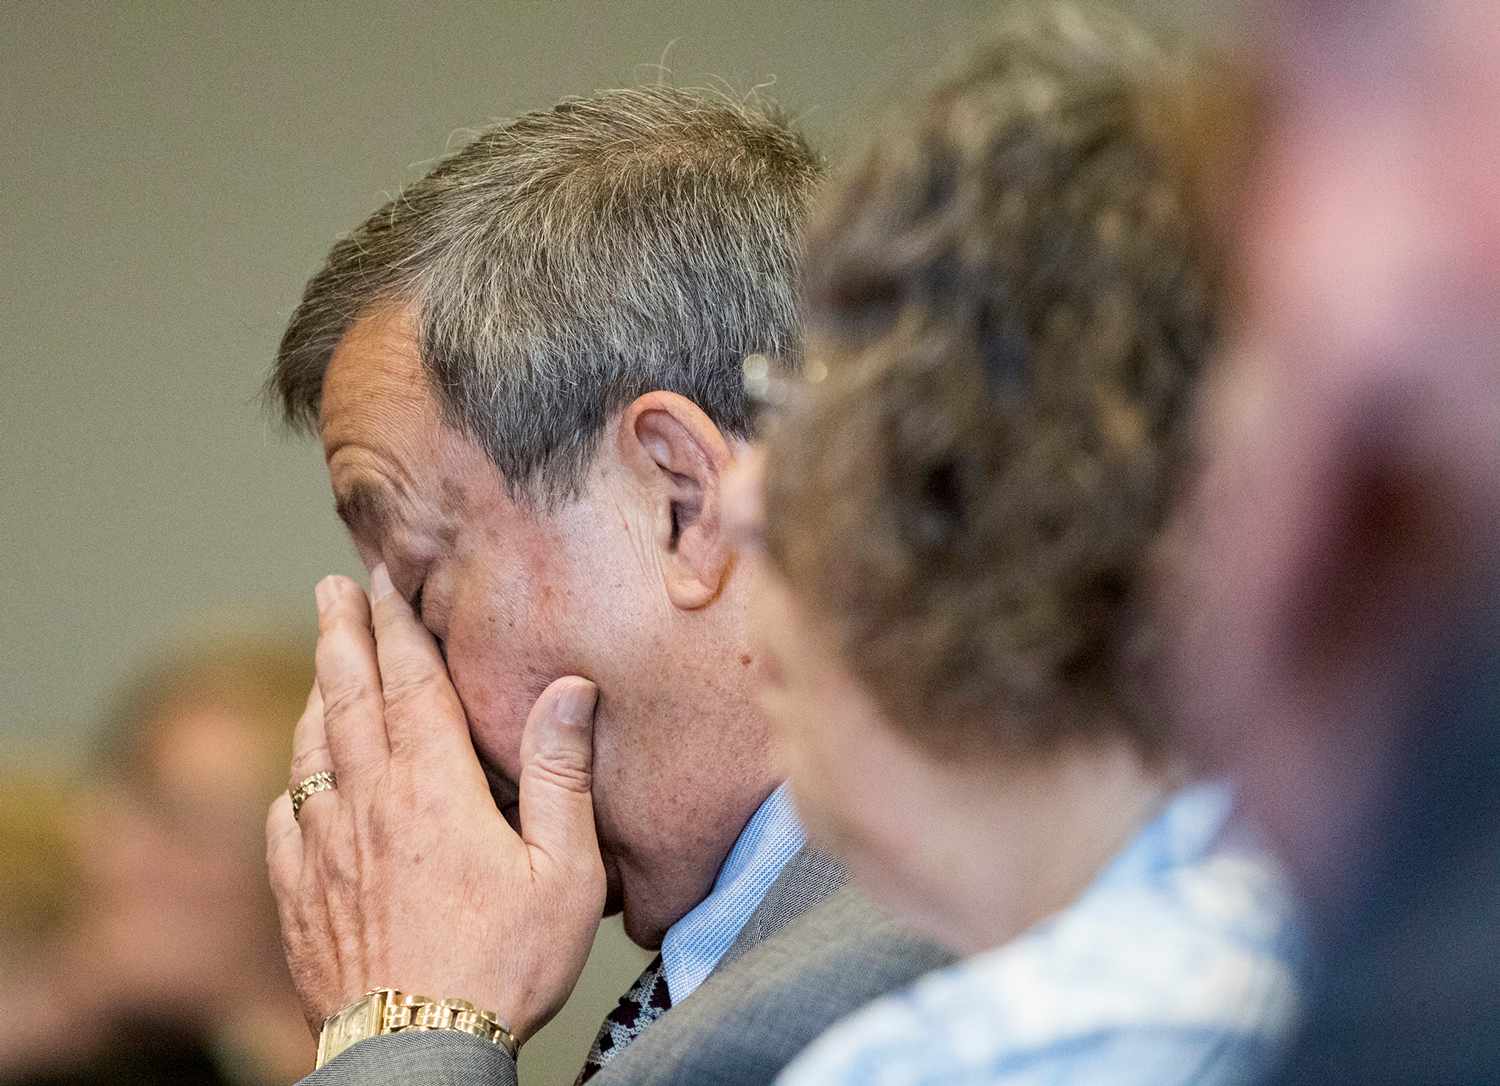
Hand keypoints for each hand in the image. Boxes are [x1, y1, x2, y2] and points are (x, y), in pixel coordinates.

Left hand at [266, 567, 605, 1042]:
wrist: (417, 1054)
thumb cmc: (504, 964)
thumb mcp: (564, 872)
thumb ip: (562, 774)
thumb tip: (570, 687)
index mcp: (432, 789)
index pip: (411, 684)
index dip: (397, 624)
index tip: (384, 577)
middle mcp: (368, 804)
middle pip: (348, 697)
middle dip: (342, 634)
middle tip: (332, 586)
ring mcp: (324, 848)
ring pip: (311, 748)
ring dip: (317, 693)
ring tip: (323, 659)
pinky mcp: (298, 894)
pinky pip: (285, 815)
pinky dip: (293, 775)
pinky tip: (299, 773)